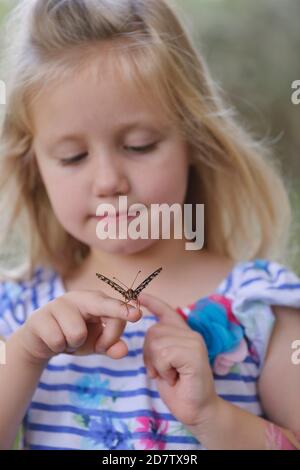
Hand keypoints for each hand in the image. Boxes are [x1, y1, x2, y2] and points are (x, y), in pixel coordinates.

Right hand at [15, 290, 140, 364]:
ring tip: (67, 339)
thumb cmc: (73, 337)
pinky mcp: (40, 317)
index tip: (137, 315)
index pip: (114, 308)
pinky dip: (58, 347)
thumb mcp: (95, 344)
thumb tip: (123, 350)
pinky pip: (57, 341)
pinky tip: (53, 340)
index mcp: (95, 301)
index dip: (124, 312)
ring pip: (77, 333)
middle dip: (115, 311)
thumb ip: (111, 346)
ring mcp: (57, 305)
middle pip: (99, 305)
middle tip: (129, 318)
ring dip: (74, 344)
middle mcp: (78, 297)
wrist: (40, 341)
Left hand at [139, 292, 217, 428]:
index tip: (138, 295)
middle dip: (149, 354)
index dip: (152, 302)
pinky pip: (164, 354)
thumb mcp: (164, 362)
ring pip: (156, 343)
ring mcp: (194, 342)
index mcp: (183, 334)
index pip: (166, 311)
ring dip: (157, 364)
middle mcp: (191, 334)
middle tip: (163, 371)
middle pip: (153, 331)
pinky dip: (163, 370)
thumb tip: (150, 329)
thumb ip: (160, 344)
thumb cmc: (180, 388)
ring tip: (171, 375)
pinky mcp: (194, 354)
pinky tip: (175, 378)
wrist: (197, 410)